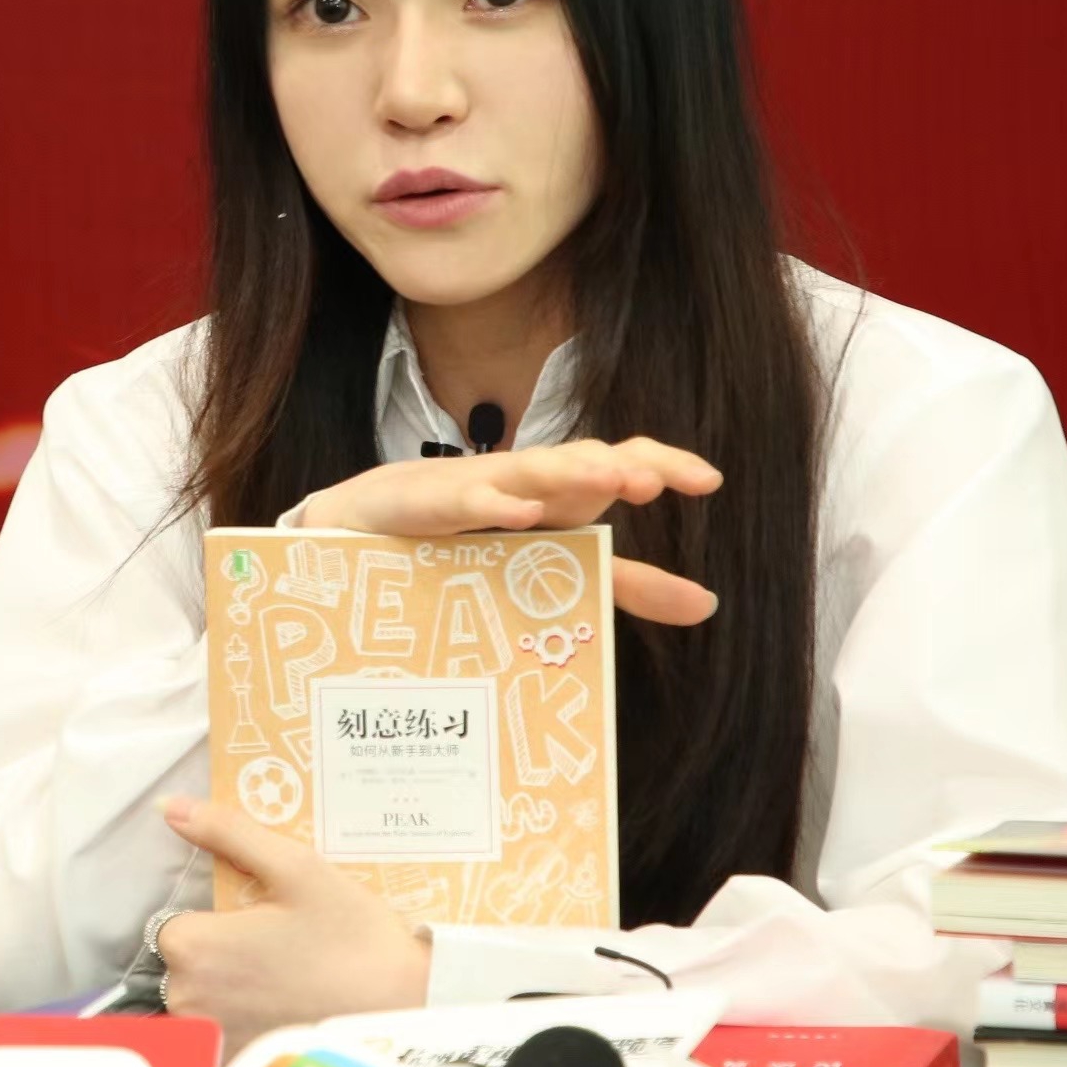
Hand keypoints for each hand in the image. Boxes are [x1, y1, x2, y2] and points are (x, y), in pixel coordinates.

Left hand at [152, 796, 430, 1053]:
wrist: (404, 1012)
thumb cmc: (352, 938)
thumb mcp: (296, 869)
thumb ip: (227, 833)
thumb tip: (169, 806)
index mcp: (195, 947)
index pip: (175, 926)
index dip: (216, 922)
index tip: (260, 925)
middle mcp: (188, 1001)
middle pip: (185, 968)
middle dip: (221, 957)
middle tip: (282, 952)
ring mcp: (211, 1043)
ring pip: (203, 1005)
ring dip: (232, 995)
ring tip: (288, 985)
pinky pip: (223, 1044)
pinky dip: (246, 1031)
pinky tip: (287, 1020)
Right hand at [298, 435, 721, 624]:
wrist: (356, 534)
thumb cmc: (458, 544)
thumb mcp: (550, 568)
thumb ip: (626, 584)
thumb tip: (710, 604)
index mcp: (556, 494)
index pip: (615, 464)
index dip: (663, 461)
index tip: (710, 480)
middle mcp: (519, 482)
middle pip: (575, 461)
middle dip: (614, 467)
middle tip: (655, 481)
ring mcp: (469, 488)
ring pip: (522, 472)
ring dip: (564, 471)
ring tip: (604, 479)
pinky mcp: (421, 503)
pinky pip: (457, 500)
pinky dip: (489, 501)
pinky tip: (518, 512)